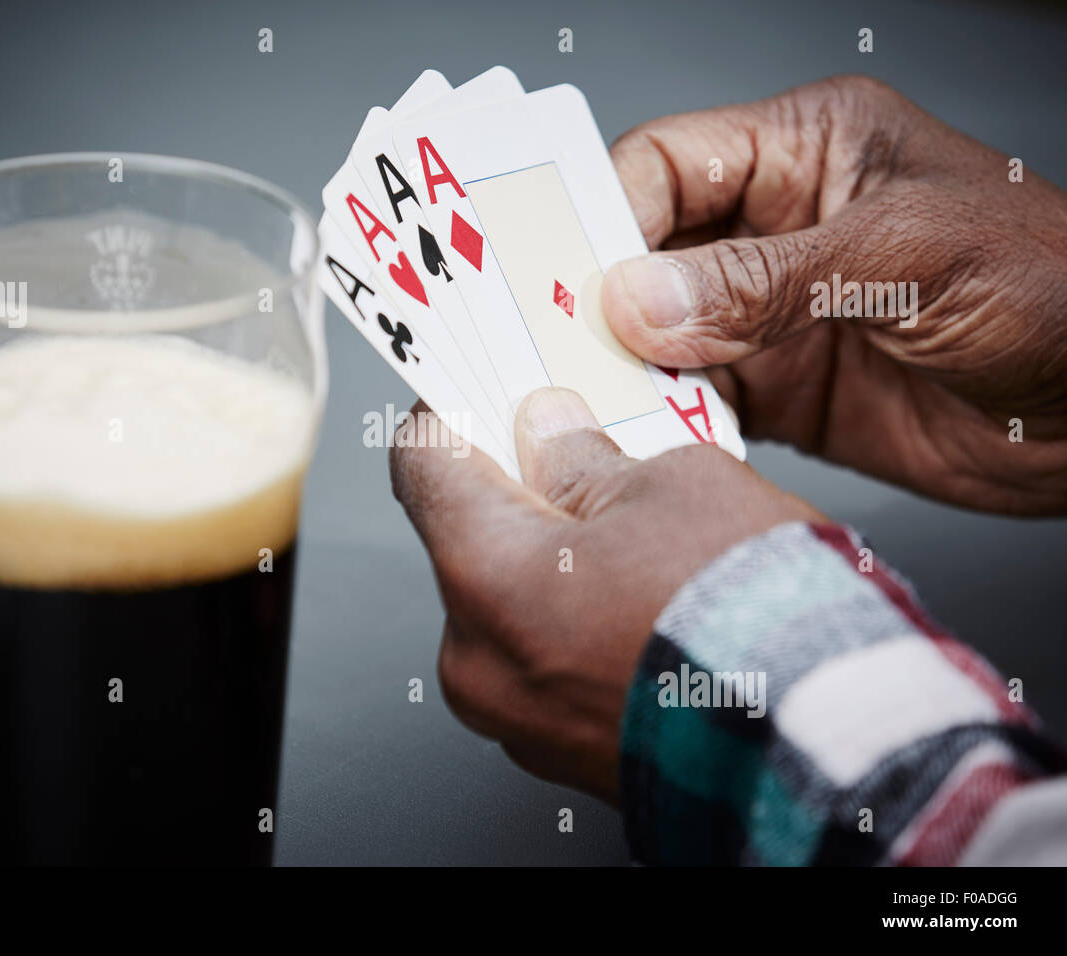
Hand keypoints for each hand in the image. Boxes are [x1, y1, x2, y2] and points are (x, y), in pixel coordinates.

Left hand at [389, 389, 821, 802]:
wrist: (829, 746)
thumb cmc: (754, 618)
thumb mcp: (673, 483)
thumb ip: (585, 454)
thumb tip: (549, 433)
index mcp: (483, 576)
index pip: (423, 466)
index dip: (452, 415)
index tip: (476, 391)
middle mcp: (478, 660)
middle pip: (468, 542)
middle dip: (516, 492)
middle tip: (573, 452)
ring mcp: (518, 721)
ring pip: (511, 609)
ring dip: (551, 563)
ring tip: (630, 533)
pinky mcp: (563, 758)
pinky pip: (548, 666)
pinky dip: (576, 626)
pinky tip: (643, 601)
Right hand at [600, 75, 1066, 514]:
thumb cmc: (1055, 288)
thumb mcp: (906, 258)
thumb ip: (767, 280)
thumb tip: (638, 302)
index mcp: (806, 153)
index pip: (667, 163)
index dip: (610, 213)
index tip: (572, 277)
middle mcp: (776, 229)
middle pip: (646, 250)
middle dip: (600, 295)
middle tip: (554, 344)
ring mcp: (772, 314)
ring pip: (658, 332)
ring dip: (624, 366)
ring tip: (590, 401)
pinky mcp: (780, 390)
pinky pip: (695, 399)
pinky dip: (665, 419)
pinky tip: (647, 437)